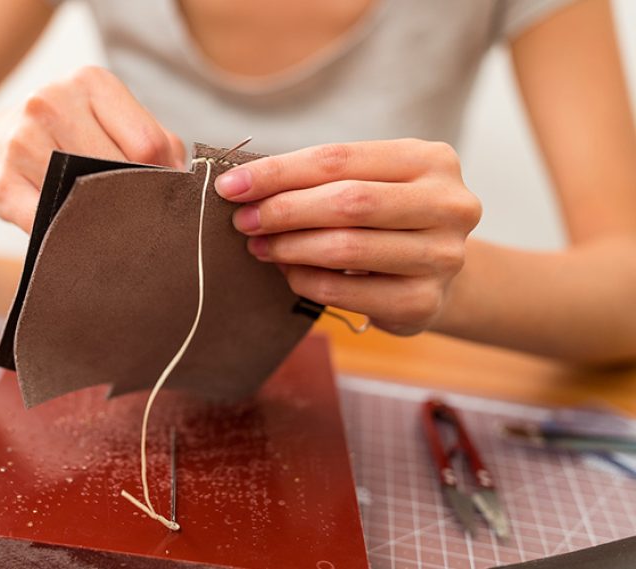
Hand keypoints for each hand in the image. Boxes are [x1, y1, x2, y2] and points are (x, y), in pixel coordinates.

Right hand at [0, 66, 185, 231]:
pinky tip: (72, 229)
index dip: (162, 179)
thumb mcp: (108, 120)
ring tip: (101, 219)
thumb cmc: (64, 135)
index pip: (147, 143)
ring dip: (99, 219)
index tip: (163, 196)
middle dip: (133, 200)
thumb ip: (155, 142)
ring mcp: (21, 141)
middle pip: (118, 171)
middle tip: (137, 217)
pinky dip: (67, 234)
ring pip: (84, 198)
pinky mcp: (2, 183)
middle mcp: (50, 101)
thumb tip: (184, 183)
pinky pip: (50, 222)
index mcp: (89, 81)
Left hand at [215, 139, 481, 335]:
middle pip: (347, 202)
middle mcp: (448, 205)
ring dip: (289, 248)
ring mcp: (442, 257)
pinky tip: (288, 272)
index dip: (278, 172)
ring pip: (345, 249)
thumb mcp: (368, 181)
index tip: (231, 186)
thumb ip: (318, 178)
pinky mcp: (423, 302)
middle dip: (283, 211)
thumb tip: (242, 186)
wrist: (438, 273)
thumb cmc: (388, 217)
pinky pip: (344, 292)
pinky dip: (305, 281)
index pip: (338, 158)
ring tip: (260, 246)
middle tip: (243, 221)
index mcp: (430, 161)